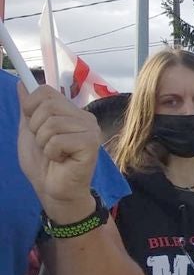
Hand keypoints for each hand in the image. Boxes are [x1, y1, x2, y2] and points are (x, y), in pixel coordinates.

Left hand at [18, 86, 101, 222]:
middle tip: (45, 144)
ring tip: (53, 154)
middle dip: (36, 128)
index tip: (33, 126)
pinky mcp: (90, 144)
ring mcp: (90, 130)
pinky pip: (58, 140)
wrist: (53, 191)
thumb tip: (21, 83)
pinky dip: (52, 152)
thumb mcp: (29, 132)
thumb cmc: (43, 164)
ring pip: (52, 123)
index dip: (31, 107)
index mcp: (71, 112)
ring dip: (43, 143)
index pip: (46, 91)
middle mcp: (84, 117)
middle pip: (48, 105)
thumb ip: (28, 108)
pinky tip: (61, 160)